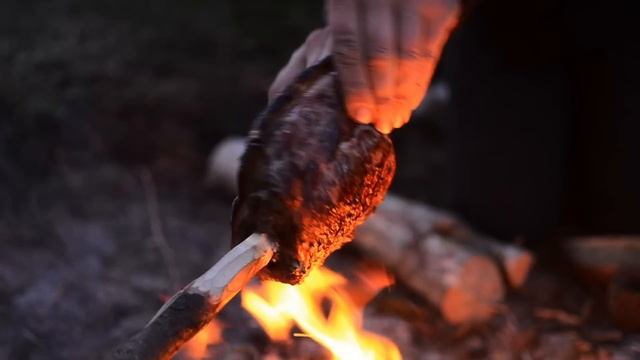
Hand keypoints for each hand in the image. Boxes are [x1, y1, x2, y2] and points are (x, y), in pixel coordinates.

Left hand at [269, 0, 459, 133]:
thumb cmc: (358, 12)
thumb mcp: (337, 19)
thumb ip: (326, 50)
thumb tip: (316, 100)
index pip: (348, 44)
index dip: (355, 83)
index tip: (360, 115)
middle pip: (380, 54)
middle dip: (380, 96)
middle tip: (380, 124)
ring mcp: (413, 0)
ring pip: (409, 57)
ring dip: (402, 95)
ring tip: (394, 120)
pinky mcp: (440, 8)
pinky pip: (429, 54)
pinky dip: (419, 83)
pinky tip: (409, 104)